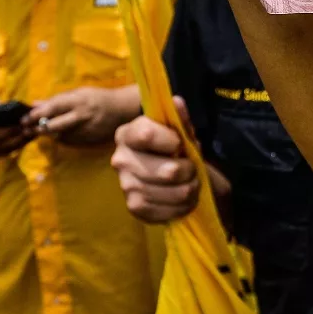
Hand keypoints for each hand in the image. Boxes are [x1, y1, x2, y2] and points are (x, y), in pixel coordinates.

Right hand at [0, 95, 31, 160]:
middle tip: (30, 130)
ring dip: (19, 143)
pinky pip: (5, 153)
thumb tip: (1, 108)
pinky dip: (18, 145)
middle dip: (14, 138)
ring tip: (34, 132)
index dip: (2, 131)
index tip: (19, 125)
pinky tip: (30, 136)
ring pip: (2, 151)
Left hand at [28, 86, 140, 145]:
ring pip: (59, 136)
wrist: (123, 110)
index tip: (24, 119)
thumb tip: (34, 104)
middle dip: (37, 128)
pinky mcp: (89, 141)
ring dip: (49, 134)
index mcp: (78, 101)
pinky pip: (69, 142)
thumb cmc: (98, 98)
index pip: (52, 108)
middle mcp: (81, 116)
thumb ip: (57, 100)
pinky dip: (62, 138)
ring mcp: (85, 130)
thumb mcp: (79, 93)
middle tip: (27, 129)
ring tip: (42, 130)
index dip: (36, 115)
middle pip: (53, 126)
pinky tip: (61, 133)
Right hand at [112, 101, 200, 222]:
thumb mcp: (181, 131)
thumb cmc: (175, 148)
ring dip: (190, 190)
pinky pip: (166, 211)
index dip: (172, 141)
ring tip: (191, 184)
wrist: (170, 175)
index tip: (179, 144)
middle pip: (168, 172)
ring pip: (173, 193)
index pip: (147, 135)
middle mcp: (120, 159)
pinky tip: (184, 200)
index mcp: (128, 134)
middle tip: (192, 169)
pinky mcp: (134, 208)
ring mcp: (125, 186)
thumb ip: (180, 118)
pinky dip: (182, 207)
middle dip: (189, 171)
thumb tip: (177, 101)